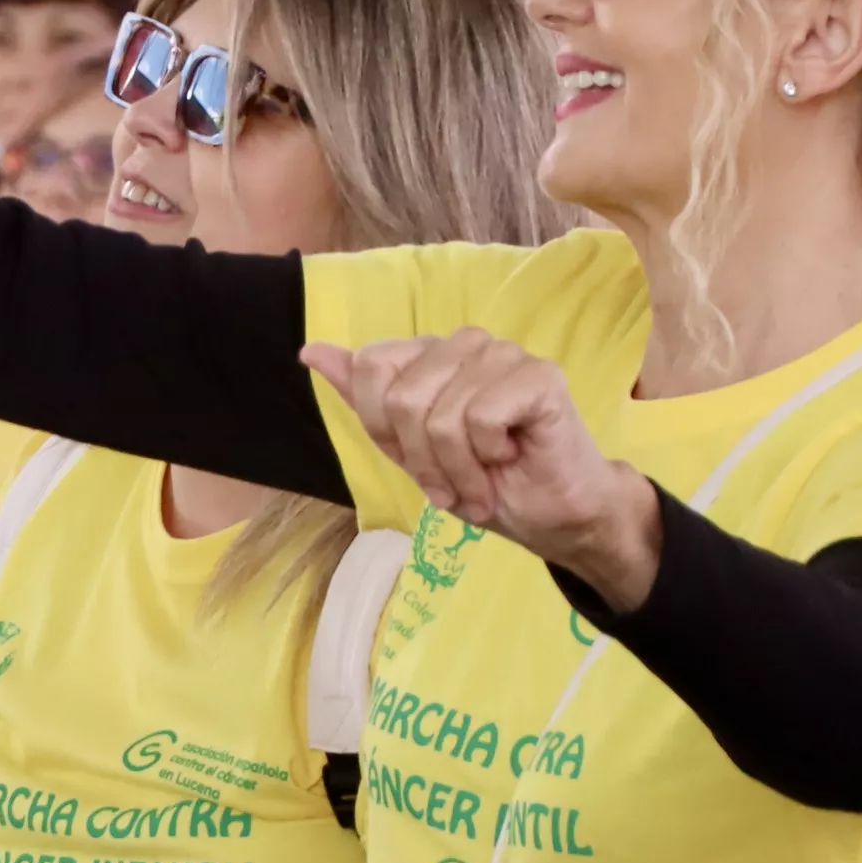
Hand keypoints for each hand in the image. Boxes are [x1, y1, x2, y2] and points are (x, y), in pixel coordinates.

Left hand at [295, 333, 659, 604]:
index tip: (417, 462)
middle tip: (456, 483)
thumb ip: (364, 399)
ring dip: (457, 469)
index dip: (383, 427)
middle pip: (401, 397)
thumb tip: (309, 349)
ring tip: (483, 480)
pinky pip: (478, 418)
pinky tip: (511, 458)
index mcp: (431, 355)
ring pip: (440, 414)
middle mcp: (466, 343)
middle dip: (423, 460)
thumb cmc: (487, 484)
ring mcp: (503, 353)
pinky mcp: (537, 374)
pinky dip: (486, 459)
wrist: (552, 519)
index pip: (371, 366)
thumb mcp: (408, 451)